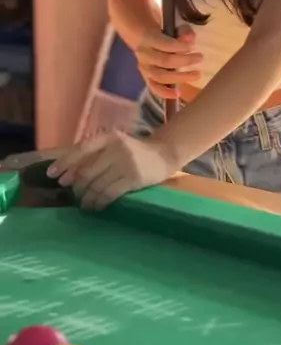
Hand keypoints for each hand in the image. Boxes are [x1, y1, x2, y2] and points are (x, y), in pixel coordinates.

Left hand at [47, 131, 175, 210]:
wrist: (164, 155)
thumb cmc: (134, 152)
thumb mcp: (115, 145)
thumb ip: (95, 154)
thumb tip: (67, 173)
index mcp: (108, 137)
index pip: (81, 149)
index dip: (64, 163)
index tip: (52, 175)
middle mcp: (115, 147)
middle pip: (86, 171)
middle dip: (77, 187)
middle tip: (75, 196)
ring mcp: (125, 162)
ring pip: (96, 185)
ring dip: (87, 199)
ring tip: (86, 205)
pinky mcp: (133, 178)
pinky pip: (109, 194)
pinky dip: (99, 203)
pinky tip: (97, 207)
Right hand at [137, 24, 202, 98]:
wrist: (143, 40)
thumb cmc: (162, 34)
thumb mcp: (172, 26)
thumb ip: (183, 31)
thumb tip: (191, 39)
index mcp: (148, 38)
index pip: (165, 44)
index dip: (180, 46)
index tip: (193, 46)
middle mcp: (144, 55)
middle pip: (164, 61)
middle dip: (184, 60)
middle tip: (200, 57)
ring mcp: (144, 68)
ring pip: (160, 76)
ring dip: (180, 77)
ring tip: (197, 74)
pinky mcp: (146, 78)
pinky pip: (154, 88)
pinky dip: (165, 93)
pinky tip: (177, 94)